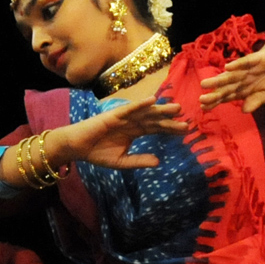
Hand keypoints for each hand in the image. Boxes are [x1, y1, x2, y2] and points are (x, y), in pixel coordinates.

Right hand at [56, 97, 187, 169]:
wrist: (77, 147)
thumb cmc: (97, 153)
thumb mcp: (122, 162)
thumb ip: (139, 161)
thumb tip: (158, 162)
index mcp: (134, 132)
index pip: (156, 129)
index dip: (170, 129)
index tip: (186, 130)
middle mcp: (132, 122)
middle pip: (154, 119)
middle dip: (170, 119)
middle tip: (187, 118)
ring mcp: (124, 117)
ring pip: (146, 112)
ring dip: (160, 109)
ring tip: (176, 108)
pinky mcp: (114, 115)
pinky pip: (129, 109)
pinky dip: (140, 104)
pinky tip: (152, 101)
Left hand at [198, 35, 264, 113]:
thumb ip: (255, 101)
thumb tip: (244, 111)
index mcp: (241, 90)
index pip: (225, 97)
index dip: (215, 102)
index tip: (204, 108)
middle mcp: (239, 80)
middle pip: (224, 88)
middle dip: (213, 94)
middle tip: (201, 99)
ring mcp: (244, 70)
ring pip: (229, 76)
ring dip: (217, 80)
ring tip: (204, 84)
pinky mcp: (253, 59)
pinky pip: (243, 62)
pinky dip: (236, 65)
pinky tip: (227, 68)